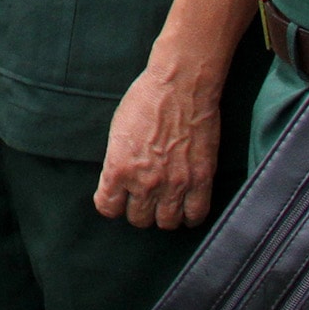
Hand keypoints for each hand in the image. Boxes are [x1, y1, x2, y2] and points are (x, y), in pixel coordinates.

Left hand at [95, 56, 223, 229]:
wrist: (181, 86)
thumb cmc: (145, 100)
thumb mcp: (117, 130)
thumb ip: (117, 161)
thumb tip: (119, 181)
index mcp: (118, 168)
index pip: (108, 208)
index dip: (112, 204)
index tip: (117, 198)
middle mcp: (144, 182)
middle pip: (139, 219)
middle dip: (139, 210)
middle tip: (144, 198)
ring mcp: (174, 184)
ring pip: (166, 223)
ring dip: (164, 215)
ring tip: (166, 203)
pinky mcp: (200, 181)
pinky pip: (196, 216)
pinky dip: (190, 216)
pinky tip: (186, 207)